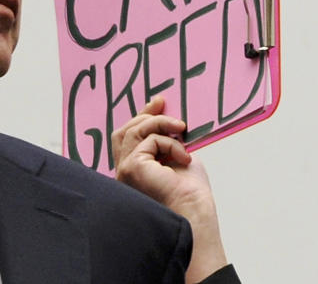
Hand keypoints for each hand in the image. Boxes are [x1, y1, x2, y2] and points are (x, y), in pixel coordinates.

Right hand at [113, 97, 227, 282]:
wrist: (195, 215)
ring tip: (182, 128)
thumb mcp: (178, 159)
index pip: (129, 138)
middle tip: (162, 102)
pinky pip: (149, 140)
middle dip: (144, 114)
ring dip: (160, 124)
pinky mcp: (131, 167)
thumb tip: (168, 120)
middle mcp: (123, 171)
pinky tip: (184, 157)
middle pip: (124, 131)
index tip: (158, 104)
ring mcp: (124, 169)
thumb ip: (166, 142)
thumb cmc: (191, 196)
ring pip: (133, 131)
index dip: (141, 117)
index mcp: (133, 171)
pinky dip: (170, 143)